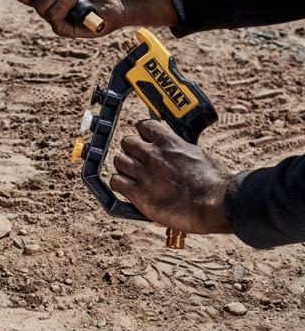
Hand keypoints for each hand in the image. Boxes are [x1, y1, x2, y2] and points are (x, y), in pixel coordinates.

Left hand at [110, 120, 231, 233]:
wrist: (215, 204)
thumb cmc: (214, 183)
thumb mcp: (199, 156)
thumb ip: (182, 151)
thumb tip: (179, 153)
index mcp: (169, 143)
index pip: (144, 125)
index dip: (143, 134)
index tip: (146, 140)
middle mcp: (152, 155)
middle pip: (127, 143)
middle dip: (131, 151)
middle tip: (139, 161)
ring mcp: (143, 173)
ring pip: (118, 161)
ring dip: (124, 167)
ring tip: (133, 175)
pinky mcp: (138, 193)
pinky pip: (115, 182)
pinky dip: (119, 184)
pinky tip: (127, 188)